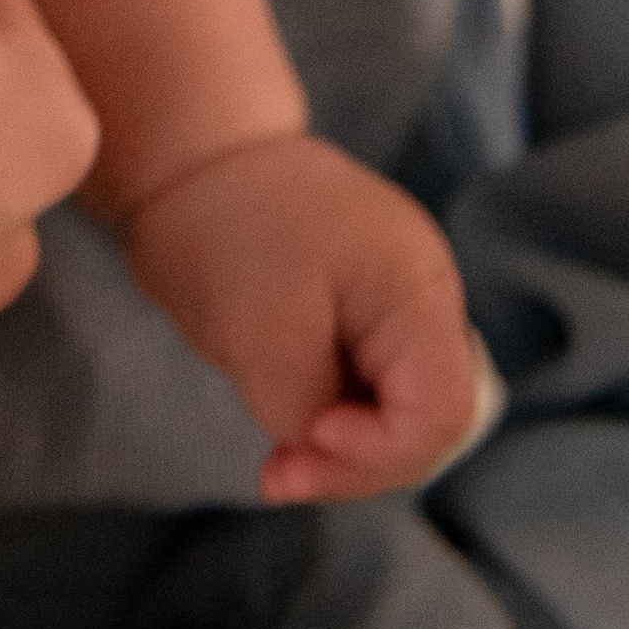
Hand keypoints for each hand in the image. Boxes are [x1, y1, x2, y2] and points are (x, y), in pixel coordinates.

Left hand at [122, 130, 477, 503]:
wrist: (188, 153)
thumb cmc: (223, 228)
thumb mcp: (259, 333)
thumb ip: (307, 410)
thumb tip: (324, 447)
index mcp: (418, 287)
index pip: (440, 409)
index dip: (379, 452)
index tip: (303, 445)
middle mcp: (423, 296)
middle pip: (429, 420)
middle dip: (359, 463)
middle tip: (280, 475)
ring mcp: (396, 302)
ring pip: (399, 411)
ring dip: (344, 450)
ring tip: (280, 464)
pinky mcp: (362, 310)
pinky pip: (369, 387)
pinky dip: (333, 420)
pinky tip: (288, 430)